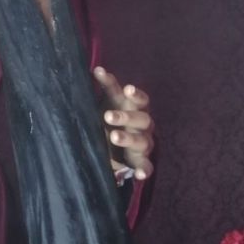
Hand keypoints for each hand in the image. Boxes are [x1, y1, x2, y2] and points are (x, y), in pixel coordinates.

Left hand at [93, 66, 153, 181]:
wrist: (117, 144)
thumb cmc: (110, 117)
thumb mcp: (106, 102)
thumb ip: (105, 87)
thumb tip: (96, 68)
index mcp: (133, 108)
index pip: (137, 98)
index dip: (133, 93)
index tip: (127, 88)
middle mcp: (142, 124)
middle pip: (140, 118)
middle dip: (125, 116)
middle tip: (108, 116)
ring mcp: (144, 143)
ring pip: (142, 141)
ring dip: (128, 138)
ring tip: (114, 137)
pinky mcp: (142, 161)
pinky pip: (147, 166)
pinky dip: (144, 170)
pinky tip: (140, 175)